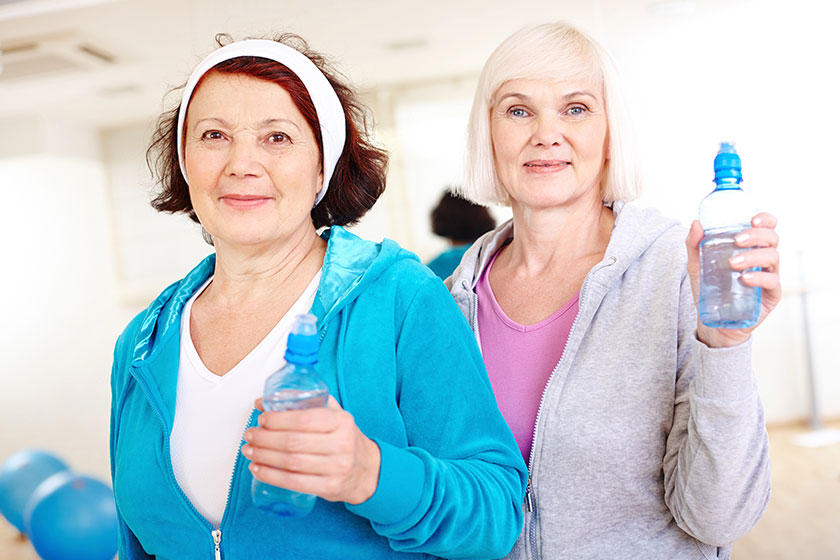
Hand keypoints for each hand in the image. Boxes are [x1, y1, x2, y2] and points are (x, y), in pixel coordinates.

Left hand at [242, 396, 379, 504]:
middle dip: (265, 438)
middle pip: (294, 442)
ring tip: (250, 450)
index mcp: (341, 421)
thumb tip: (264, 401)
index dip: (278, 419)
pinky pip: (294, 482)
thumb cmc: (343, 438)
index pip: (304, 419)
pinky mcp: (329, 487)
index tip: (262, 419)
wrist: (366, 469)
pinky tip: (258, 468)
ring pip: (292, 462)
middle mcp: (341, 444)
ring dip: (264, 456)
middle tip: (250, 435)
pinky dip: (271, 476)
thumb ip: (303, 402)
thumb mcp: (333, 414)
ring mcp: (337, 468)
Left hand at [685, 212, 780, 347]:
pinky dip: (760, 277)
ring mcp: (769, 275)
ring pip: (773, 257)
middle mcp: (763, 258)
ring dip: (753, 256)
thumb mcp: (697, 265)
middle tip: (737, 240)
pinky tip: (745, 278)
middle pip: (772, 238)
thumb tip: (696, 223)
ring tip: (732, 264)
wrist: (713, 322)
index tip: (752, 219)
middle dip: (756, 235)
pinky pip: (773, 281)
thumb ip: (694, 245)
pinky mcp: (771, 294)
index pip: (766, 227)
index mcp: (751, 247)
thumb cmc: (710, 289)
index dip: (765, 219)